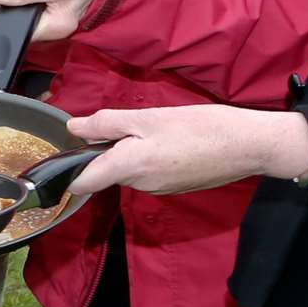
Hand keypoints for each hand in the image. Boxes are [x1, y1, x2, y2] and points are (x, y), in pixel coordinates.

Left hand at [63, 105, 307, 195]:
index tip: (60, 156)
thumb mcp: (149, 117)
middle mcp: (140, 186)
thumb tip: (73, 128)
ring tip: (152, 127)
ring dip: (129, 151)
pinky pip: (148, 173)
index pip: (83, 182)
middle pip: (106, 172)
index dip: (67, 172)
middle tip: (119, 121)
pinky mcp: (174, 187)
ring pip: (128, 170)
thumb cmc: (199, 125)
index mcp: (129, 167)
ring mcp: (158, 190)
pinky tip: (169, 139)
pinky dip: (149, 157)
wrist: (247, 146)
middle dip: (105, 150)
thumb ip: (108, 123)